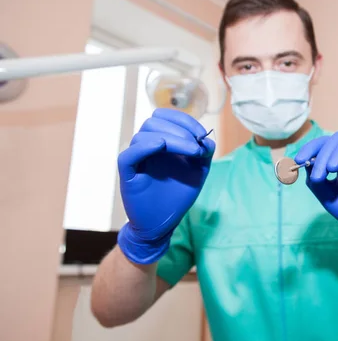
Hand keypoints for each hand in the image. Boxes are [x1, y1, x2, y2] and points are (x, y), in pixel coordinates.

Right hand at [117, 108, 214, 264]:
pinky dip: (144, 147)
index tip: (202, 134)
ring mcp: (136, 159)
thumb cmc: (178, 196)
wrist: (162, 223)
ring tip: (191, 151)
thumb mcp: (198, 172)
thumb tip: (207, 139)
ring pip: (143, 135)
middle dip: (180, 130)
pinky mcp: (128, 174)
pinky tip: (160, 145)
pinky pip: (129, 155)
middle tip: (197, 146)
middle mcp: (146, 147)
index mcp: (161, 142)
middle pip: (154, 122)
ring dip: (171, 137)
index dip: (184, 120)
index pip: (166, 117)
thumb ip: (204, 153)